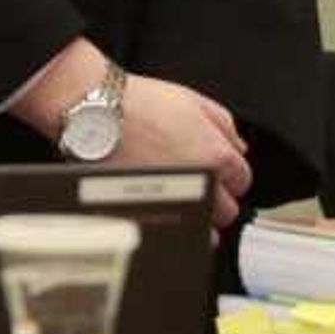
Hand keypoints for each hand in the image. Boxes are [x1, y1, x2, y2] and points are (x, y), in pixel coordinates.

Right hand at [14, 44, 248, 227]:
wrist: (92, 111)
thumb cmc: (134, 102)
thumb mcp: (189, 99)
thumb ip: (224, 124)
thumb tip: (238, 146)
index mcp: (216, 156)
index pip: (241, 181)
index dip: (228, 174)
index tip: (215, 171)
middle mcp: (201, 184)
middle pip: (227, 211)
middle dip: (214, 199)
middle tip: (194, 185)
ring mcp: (174, 203)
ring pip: (204, 233)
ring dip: (197, 220)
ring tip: (178, 203)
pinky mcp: (149, 214)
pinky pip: (172, 234)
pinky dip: (172, 229)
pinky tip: (163, 215)